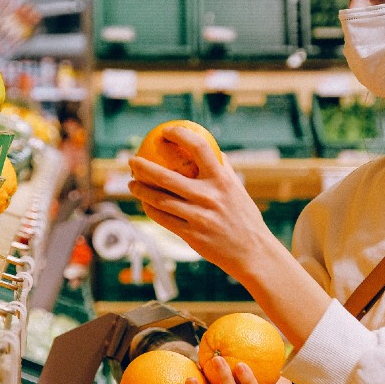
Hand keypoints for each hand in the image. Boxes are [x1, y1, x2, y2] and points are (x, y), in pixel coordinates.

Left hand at [127, 126, 272, 279]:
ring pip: (160, 200)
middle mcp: (209, 196)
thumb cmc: (244, 217)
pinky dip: (151, 209)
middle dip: (144, 166)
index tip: (166, 131)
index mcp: (222, 180)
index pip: (200, 147)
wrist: (252, 252)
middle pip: (167, 176)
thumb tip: (210, 149)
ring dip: (141, 190)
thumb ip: (223, 169)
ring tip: (132, 183)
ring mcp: (199, 217)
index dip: (180, 135)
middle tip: (132, 161)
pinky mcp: (191, 235)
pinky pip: (163, 219)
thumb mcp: (238, 190)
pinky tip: (145, 204)